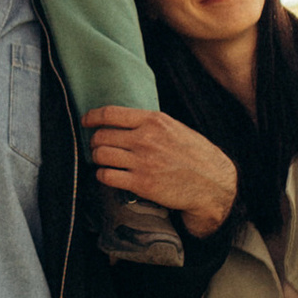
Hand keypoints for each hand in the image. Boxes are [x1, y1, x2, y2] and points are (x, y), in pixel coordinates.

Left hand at [83, 105, 237, 238]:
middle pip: (102, 136)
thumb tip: (125, 122)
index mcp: (154, 120)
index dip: (92, 117)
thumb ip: (151, 124)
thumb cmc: (196, 155)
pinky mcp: (140, 183)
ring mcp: (142, 162)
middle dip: (95, 142)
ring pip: (100, 155)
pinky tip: (108, 175)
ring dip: (97, 159)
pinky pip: (107, 176)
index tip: (85, 121)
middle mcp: (145, 138)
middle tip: (98, 147)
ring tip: (104, 162)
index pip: (110, 113)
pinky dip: (102, 175)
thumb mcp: (176, 128)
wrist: (212, 183)